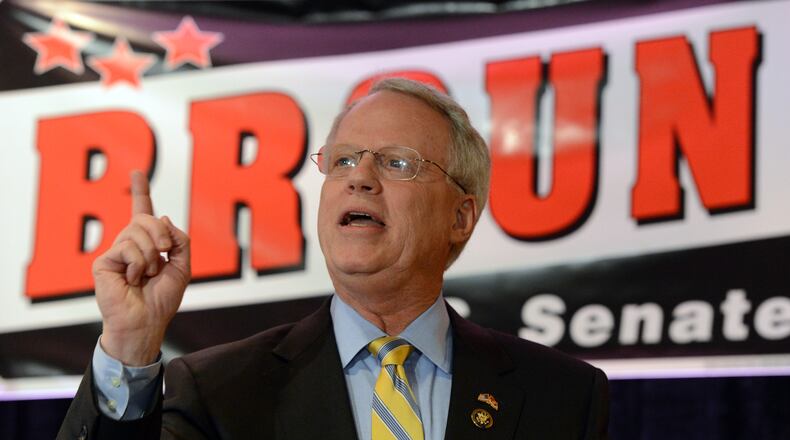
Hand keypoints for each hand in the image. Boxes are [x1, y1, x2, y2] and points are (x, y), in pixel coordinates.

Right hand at [93, 170, 190, 365]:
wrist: (146, 323)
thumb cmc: (162, 299)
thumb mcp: (183, 266)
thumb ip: (180, 241)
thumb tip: (163, 218)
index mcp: (148, 244)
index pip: (143, 212)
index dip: (141, 191)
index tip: (137, 172)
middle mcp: (129, 244)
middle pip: (147, 218)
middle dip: (161, 235)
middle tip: (165, 255)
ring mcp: (116, 252)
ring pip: (137, 231)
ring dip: (151, 255)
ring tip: (148, 275)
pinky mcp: (104, 262)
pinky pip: (127, 248)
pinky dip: (138, 264)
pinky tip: (134, 279)